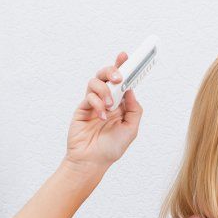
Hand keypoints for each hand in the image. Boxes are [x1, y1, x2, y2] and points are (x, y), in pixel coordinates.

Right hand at [65, 52, 142, 170]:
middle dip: (112, 71)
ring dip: (104, 91)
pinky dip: (97, 104)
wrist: (91, 162)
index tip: (126, 55)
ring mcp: (93, 103)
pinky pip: (89, 96)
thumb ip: (134, 109)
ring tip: (110, 106)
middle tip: (118, 77)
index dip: (123, 66)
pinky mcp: (82, 108)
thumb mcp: (131, 129)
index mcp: (121, 103)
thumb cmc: (111, 148)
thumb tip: (131, 90)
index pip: (122, 81)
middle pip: (106, 75)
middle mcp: (107, 100)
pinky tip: (101, 116)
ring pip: (95, 82)